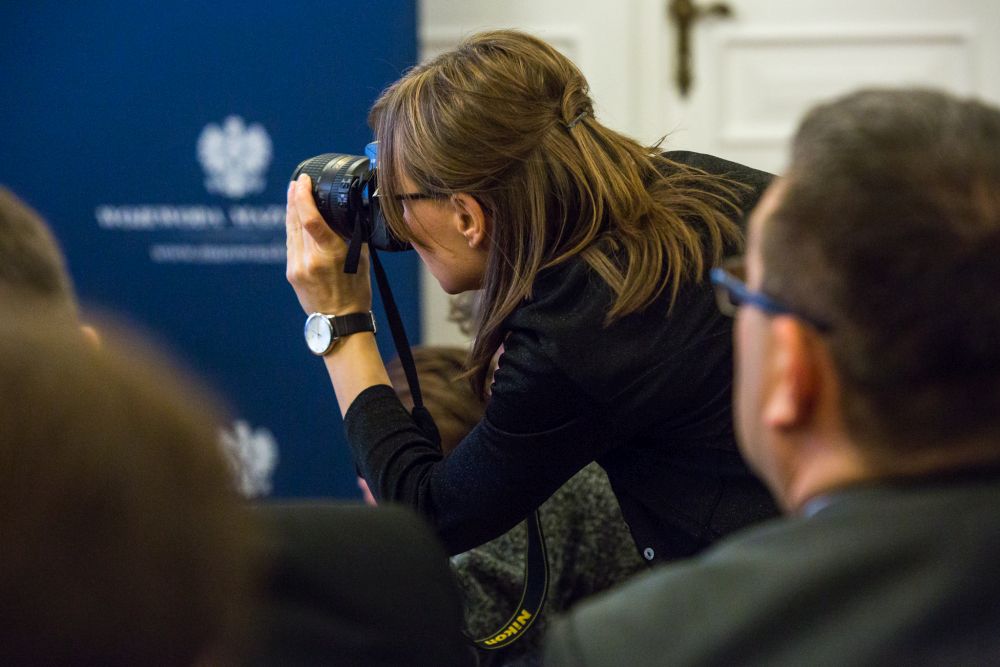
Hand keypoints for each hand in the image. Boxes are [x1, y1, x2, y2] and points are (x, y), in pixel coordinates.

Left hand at [285, 174, 372, 314]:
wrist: (339, 320)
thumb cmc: (355, 290)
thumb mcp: (361, 259)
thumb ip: (351, 234)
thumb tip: (345, 211)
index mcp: (330, 254)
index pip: (310, 218)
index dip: (303, 196)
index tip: (304, 181)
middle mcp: (310, 259)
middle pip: (296, 220)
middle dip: (294, 198)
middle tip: (297, 182)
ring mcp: (297, 266)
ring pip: (290, 230)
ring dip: (291, 210)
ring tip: (294, 194)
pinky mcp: (291, 272)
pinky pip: (291, 244)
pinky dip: (293, 228)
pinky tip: (295, 219)